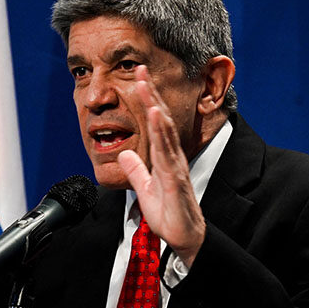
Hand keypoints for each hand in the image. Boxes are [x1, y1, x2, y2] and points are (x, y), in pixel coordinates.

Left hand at [117, 66, 204, 267]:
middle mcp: (171, 157)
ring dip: (155, 107)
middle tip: (140, 68)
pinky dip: (162, 133)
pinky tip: (156, 117)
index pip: (154, 124)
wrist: (185, 239)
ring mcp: (175, 166)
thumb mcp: (146, 190)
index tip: (137, 78)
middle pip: (160, 119)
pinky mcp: (176, 179)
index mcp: (164, 158)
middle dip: (150, 93)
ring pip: (165, 131)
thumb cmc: (169, 215)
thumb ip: (137, 171)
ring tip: (146, 86)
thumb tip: (123, 154)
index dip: (146, 100)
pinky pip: (168, 153)